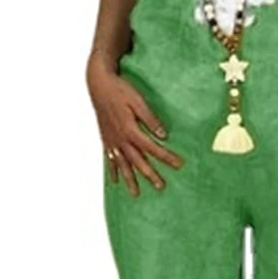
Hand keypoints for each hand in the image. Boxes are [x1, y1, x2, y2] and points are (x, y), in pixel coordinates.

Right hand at [87, 55, 182, 194]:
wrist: (98, 84)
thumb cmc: (120, 90)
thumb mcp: (138, 101)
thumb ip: (150, 119)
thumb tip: (163, 135)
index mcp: (131, 130)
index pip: (152, 148)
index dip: (166, 157)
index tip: (179, 165)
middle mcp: (120, 139)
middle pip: (138, 161)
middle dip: (150, 174)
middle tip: (161, 187)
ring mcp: (111, 140)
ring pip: (122, 164)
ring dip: (130, 179)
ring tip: (136, 194)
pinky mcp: (105, 138)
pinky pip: (109, 159)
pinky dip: (113, 170)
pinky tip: (115, 181)